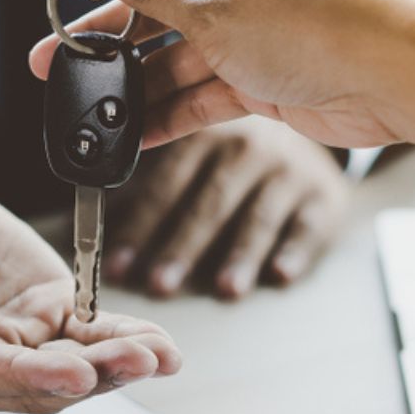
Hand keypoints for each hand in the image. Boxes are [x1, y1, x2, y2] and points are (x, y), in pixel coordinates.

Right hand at [0, 164, 180, 413]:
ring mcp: (11, 348)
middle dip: (88, 377)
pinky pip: (89, 342)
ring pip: (69, 372)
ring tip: (160, 354)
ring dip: (116, 367)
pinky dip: (125, 344)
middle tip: (136, 360)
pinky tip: (163, 348)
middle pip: (32, 385)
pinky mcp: (45, 323)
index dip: (24, 377)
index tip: (71, 373)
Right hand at [28, 0, 414, 149]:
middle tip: (58, 56)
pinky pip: (204, 88)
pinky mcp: (265, 73)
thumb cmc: (318, 27)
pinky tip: (134, 134)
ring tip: (90, 106)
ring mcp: (254, 25)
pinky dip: (172, 109)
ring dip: (136, 77)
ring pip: (178, 47)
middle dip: (109, 27)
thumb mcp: (216, 10)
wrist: (397, 81)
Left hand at [105, 117, 347, 297]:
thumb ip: (155, 167)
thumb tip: (90, 197)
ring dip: (240, 254)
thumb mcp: (201, 140)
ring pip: (258, 216)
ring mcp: (289, 171)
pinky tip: (280, 275)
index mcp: (205, 135)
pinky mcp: (324, 195)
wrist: (316, 124)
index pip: (166, 184)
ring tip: (224, 289)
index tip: (117, 266)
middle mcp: (248, 148)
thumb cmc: (239, 147)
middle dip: (182, 246)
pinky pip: (308, 225)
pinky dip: (296, 250)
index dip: (140, 226)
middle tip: (160, 285)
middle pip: (209, 203)